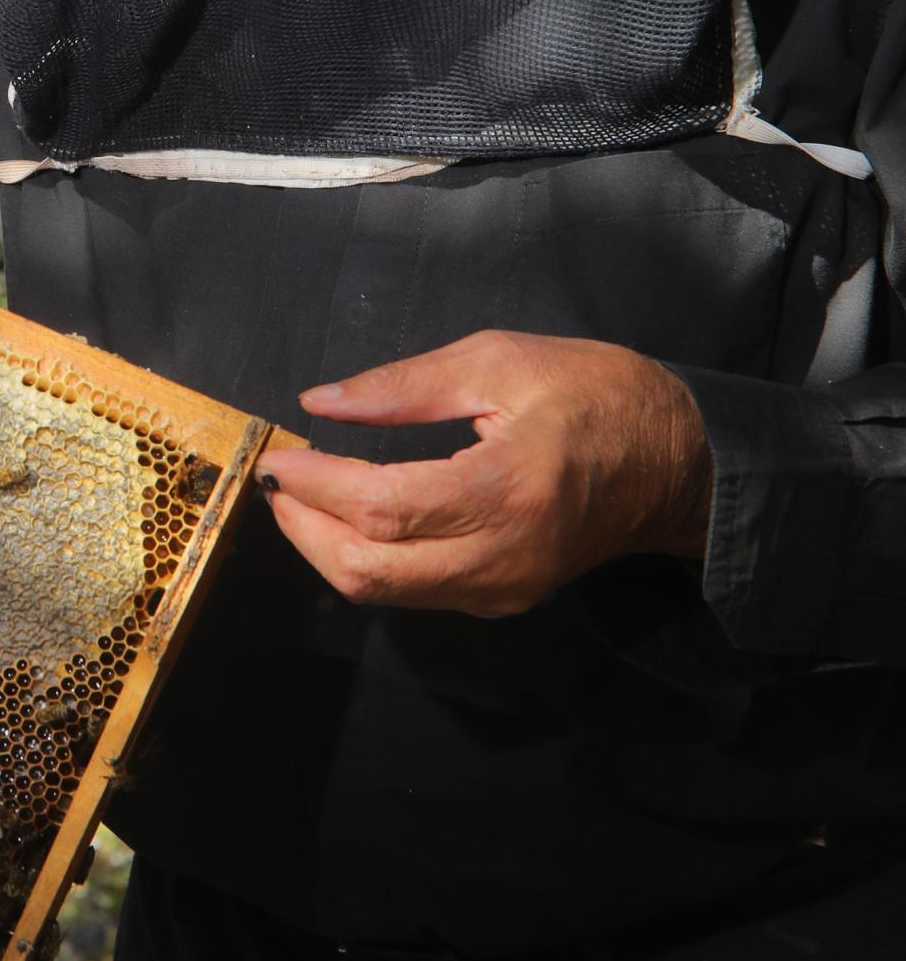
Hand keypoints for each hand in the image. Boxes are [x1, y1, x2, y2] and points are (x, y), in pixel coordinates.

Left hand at [258, 329, 713, 617]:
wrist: (680, 464)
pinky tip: (351, 516)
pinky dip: (368, 558)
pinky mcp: (503, 600)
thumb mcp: (501, 360)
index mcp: (509, 488)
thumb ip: (404, 384)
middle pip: (370, 570)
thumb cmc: (597, 395)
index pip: (383, 507)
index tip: (280, 454)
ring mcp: (504, 588)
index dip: (316, 486)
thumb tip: (320, 403)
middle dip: (304, 528)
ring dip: (327, 548)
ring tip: (302, 495)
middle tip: (279, 480)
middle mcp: (504, 555)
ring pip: (385, 592)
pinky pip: (415, 592)